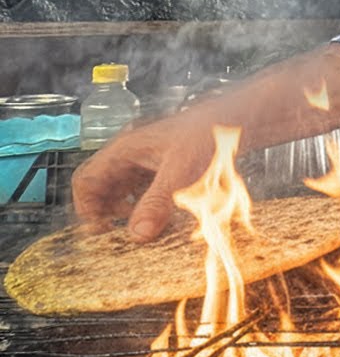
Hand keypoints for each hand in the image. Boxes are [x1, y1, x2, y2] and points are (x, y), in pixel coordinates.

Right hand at [72, 115, 216, 242]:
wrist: (237, 120)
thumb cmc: (209, 134)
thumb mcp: (181, 171)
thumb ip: (158, 202)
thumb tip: (137, 234)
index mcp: (124, 149)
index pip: (85, 179)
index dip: (86, 206)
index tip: (101, 229)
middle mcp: (131, 155)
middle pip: (101, 188)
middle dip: (106, 213)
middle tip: (120, 236)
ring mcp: (146, 162)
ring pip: (122, 192)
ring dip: (126, 212)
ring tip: (142, 230)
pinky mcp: (163, 169)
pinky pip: (143, 192)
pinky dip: (145, 207)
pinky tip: (161, 220)